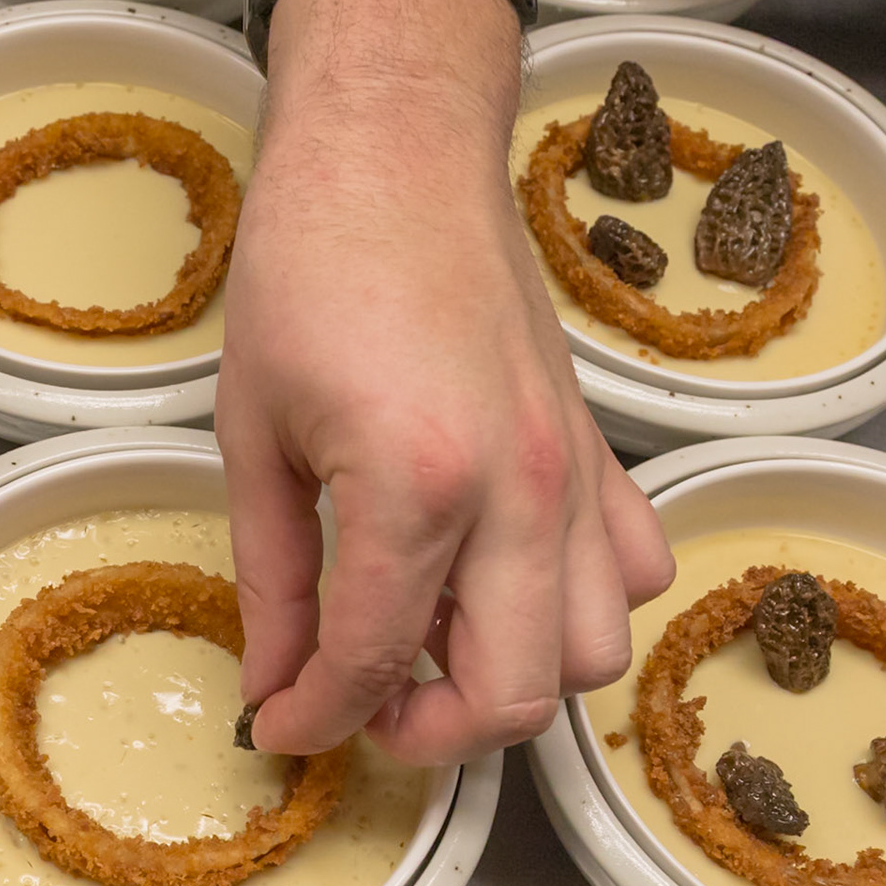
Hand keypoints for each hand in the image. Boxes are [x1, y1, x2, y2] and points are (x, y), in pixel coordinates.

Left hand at [218, 0, 674, 764]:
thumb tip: (275, 682)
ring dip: (512, 677)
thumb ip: (269, 576)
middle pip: (515, 695)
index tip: (280, 729)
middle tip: (358, 707)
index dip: (315, 719)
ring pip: (593, 653)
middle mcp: (520, 490)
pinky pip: (633, 571)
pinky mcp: (598, 446)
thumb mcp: (252, 431)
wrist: (393, 153)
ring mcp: (576, 470)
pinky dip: (577, 608)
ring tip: (426, 639)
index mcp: (415, 483)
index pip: (372, 661)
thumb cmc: (306, 268)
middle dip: (427, 733)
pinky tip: (497, 577)